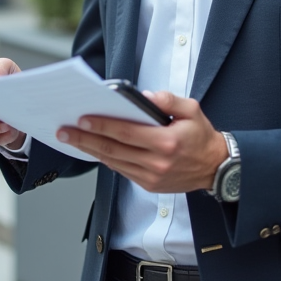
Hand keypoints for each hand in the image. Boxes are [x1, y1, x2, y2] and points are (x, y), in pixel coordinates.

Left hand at [57, 91, 227, 192]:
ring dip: (90, 150)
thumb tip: (144, 96)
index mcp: (166, 142)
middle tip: (64, 131)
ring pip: (113, 162)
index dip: (101, 126)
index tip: (82, 119)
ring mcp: (151, 176)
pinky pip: (121, 170)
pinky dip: (105, 159)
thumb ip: (168, 100)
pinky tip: (93, 149)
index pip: (125, 132)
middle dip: (85, 139)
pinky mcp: (148, 185)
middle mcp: (156, 162)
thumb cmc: (201, 136)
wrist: (215, 167)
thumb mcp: (192, 109)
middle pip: (112, 149)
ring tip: (72, 139)